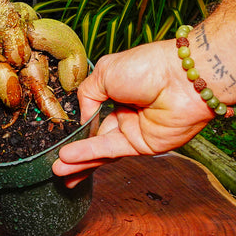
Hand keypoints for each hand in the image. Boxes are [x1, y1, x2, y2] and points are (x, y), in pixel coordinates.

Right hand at [53, 40, 216, 185]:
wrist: (181, 78)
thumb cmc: (147, 66)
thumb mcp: (105, 72)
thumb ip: (88, 95)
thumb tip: (82, 118)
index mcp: (118, 91)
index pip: (94, 114)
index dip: (78, 128)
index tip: (59, 137)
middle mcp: (126, 113)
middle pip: (96, 137)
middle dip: (75, 152)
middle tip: (54, 164)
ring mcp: (135, 130)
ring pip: (102, 149)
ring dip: (79, 159)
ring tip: (56, 169)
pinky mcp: (145, 146)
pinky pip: (112, 151)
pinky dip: (90, 154)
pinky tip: (70, 158)